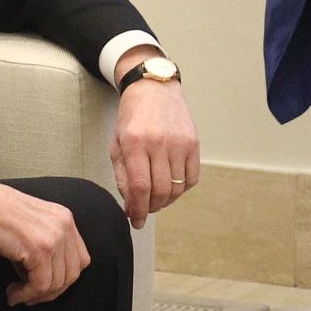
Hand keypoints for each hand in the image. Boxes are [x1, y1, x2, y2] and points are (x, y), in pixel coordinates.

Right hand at [0, 172, 89, 305]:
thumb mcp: (30, 227)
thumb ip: (45, 249)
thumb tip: (45, 283)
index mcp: (65, 218)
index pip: (79, 260)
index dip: (62, 279)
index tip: (41, 287)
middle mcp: (64, 225)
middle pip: (72, 274)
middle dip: (50, 292)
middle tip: (28, 296)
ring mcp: (54, 236)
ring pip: (57, 283)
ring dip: (36, 296)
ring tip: (16, 294)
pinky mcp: (39, 248)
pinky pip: (41, 285)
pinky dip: (26, 295)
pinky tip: (13, 293)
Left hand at [110, 46, 199, 228]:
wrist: (153, 88)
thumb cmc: (131, 118)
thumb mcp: (117, 144)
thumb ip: (122, 176)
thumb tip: (130, 207)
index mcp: (135, 142)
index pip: (140, 187)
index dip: (138, 210)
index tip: (135, 221)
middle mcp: (159, 142)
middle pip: (160, 191)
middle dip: (151, 208)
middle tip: (144, 210)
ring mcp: (179, 142)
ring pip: (177, 188)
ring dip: (166, 201)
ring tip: (157, 199)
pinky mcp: (194, 142)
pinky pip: (192, 178)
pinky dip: (182, 189)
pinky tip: (172, 186)